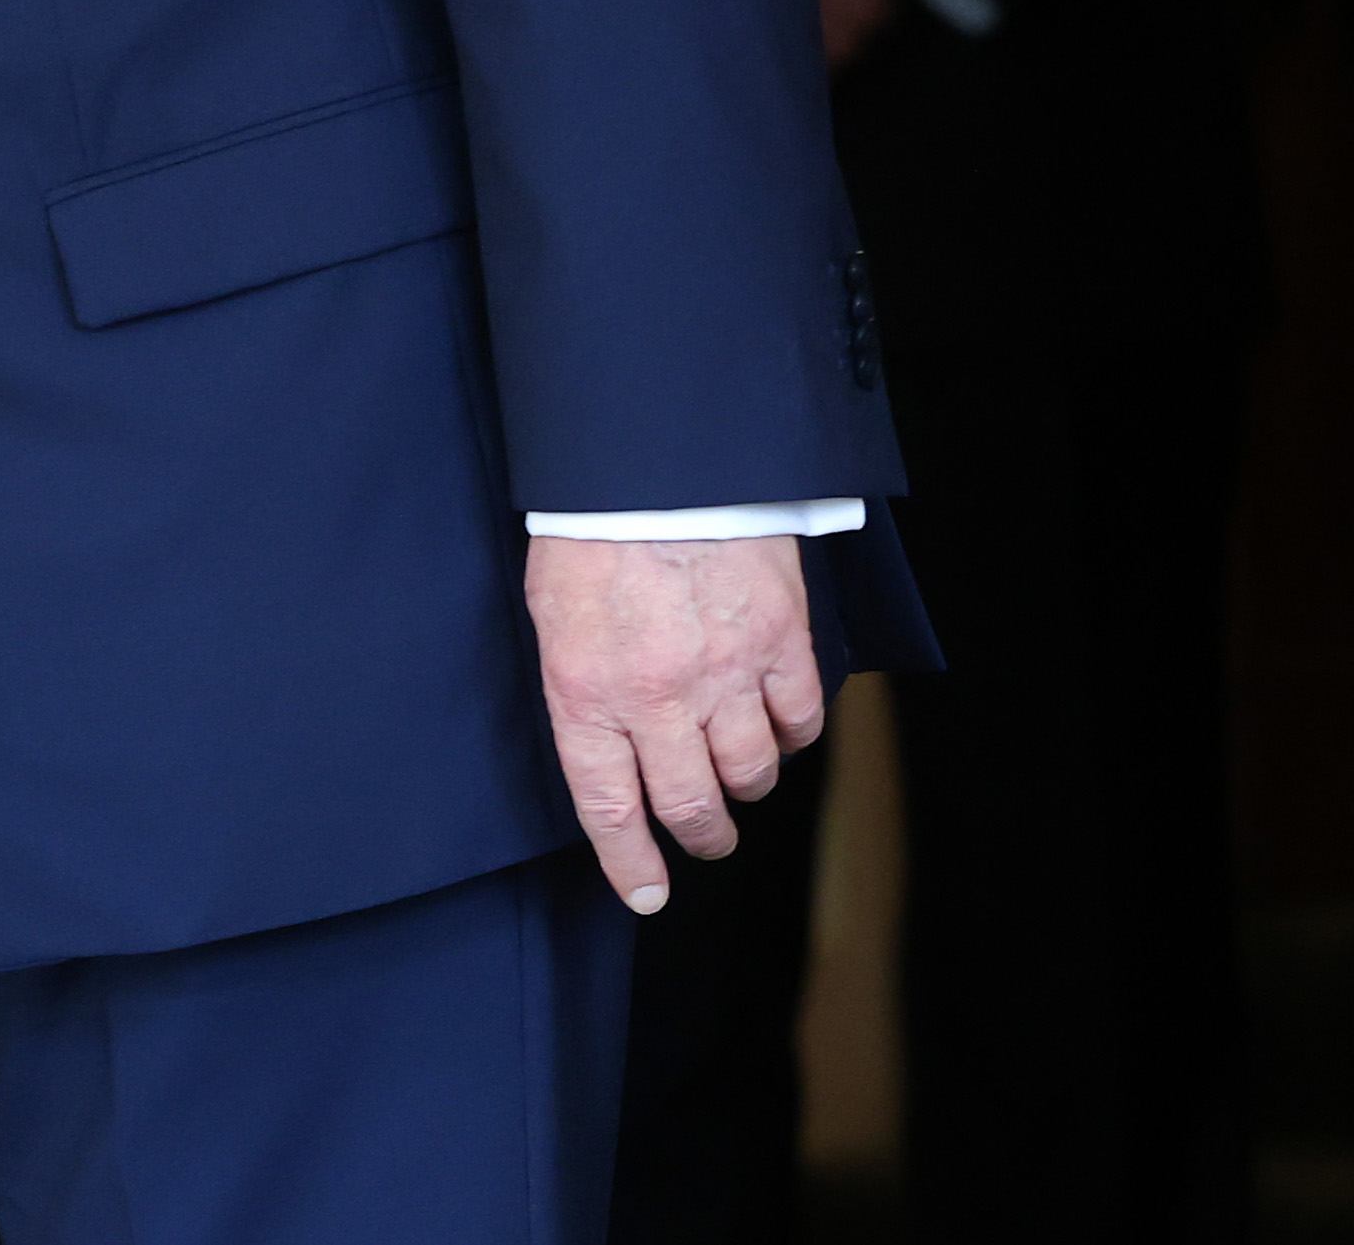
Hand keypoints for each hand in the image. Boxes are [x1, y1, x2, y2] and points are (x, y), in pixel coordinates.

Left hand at [524, 532, 826, 913]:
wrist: (653, 461)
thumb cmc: (589, 531)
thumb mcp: (552, 615)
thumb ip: (580, 686)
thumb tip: (604, 747)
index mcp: (586, 692)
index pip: (608, 808)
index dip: (629, 863)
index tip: (646, 893)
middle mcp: (657, 697)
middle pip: (692, 805)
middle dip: (702, 834)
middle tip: (706, 835)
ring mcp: (726, 673)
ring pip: (752, 772)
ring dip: (746, 784)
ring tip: (736, 772)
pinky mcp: (781, 642)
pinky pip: (801, 720)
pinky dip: (793, 733)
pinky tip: (777, 722)